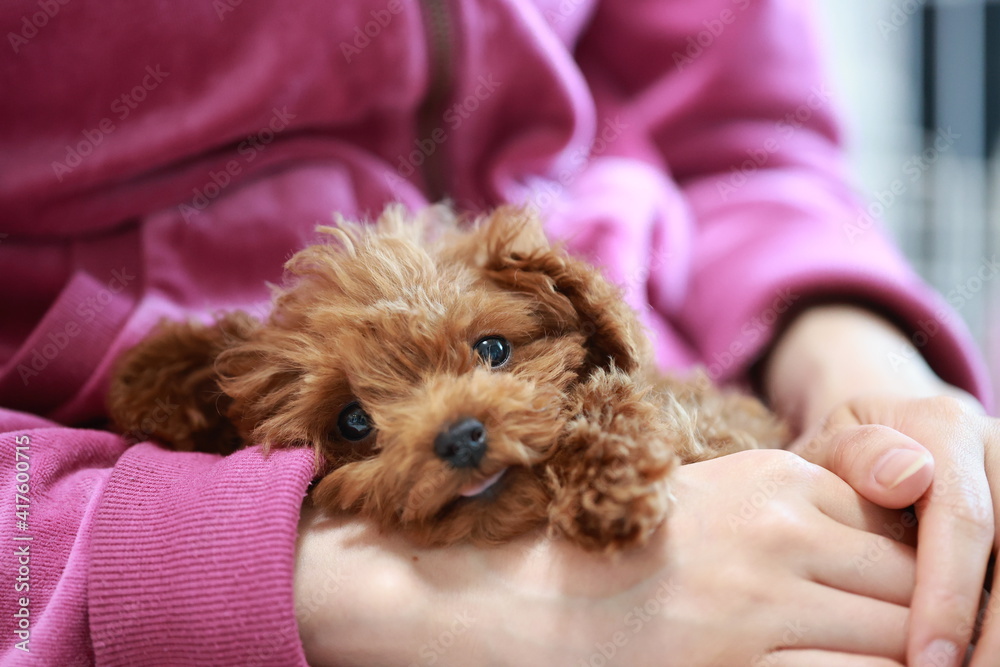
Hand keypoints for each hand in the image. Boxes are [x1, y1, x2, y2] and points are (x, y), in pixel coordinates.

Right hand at [295, 449, 917, 665]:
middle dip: (915, 619)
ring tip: (862, 658)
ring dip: (899, 656)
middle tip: (892, 641)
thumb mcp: (710, 503)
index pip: (900, 528)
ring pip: (900, 638)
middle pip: (911, 583)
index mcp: (771, 480)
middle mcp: (776, 533)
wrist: (518, 601)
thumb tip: (883, 549)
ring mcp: (761, 605)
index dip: (911, 574)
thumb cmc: (614, 551)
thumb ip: (792, 512)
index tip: (887, 603)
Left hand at [790, 395, 997, 666]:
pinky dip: (999, 625)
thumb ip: (854, 459)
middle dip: (987, 634)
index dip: (947, 597)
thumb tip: (904, 479)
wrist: (875, 445)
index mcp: (944, 426)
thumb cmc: (836, 462)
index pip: (962, 520)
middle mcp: (996, 446)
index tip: (923, 658)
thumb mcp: (826, 452)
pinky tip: (977, 657)